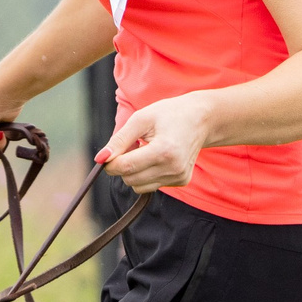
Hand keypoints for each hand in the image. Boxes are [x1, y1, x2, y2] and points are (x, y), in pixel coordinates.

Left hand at [98, 94, 213, 192]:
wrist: (201, 119)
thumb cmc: (169, 114)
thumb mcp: (141, 119)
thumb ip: (119, 140)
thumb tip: (100, 159)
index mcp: (163, 151)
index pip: (125, 167)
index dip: (110, 163)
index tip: (108, 154)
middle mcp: (173, 168)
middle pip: (130, 179)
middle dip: (123, 166)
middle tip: (132, 147)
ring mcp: (179, 177)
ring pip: (139, 186)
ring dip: (135, 172)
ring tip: (146, 151)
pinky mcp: (182, 181)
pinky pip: (152, 185)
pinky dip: (148, 174)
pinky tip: (158, 157)